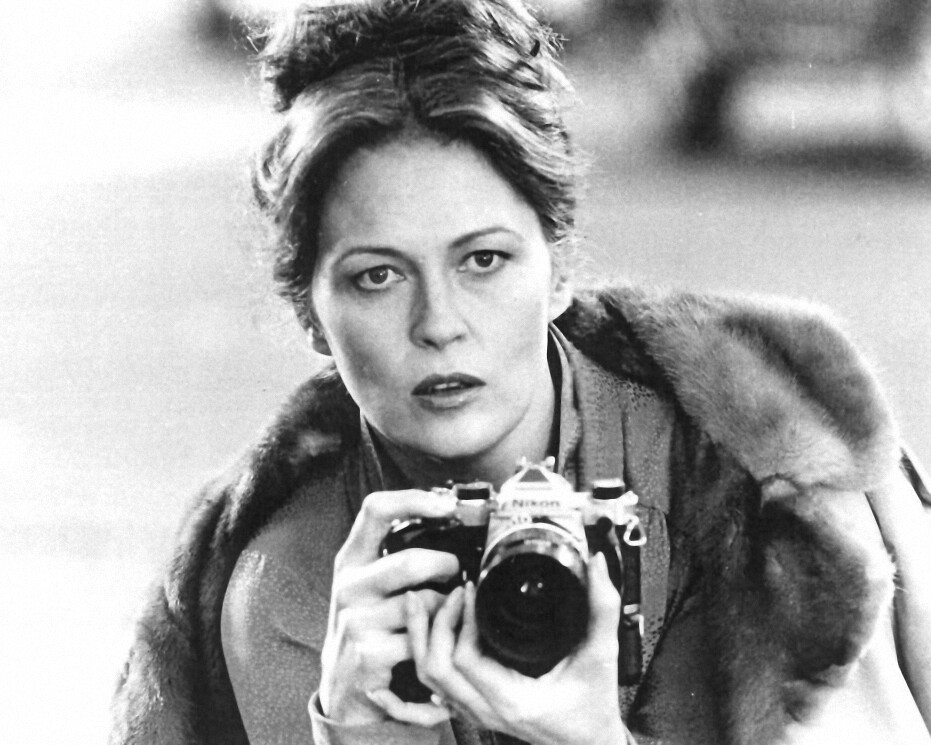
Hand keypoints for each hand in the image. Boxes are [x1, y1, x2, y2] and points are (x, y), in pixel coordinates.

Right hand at [317, 489, 459, 726]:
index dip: (414, 499)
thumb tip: (450, 519)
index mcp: (351, 560)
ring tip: (451, 612)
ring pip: (423, 603)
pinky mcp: (369, 655)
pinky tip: (442, 644)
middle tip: (458, 575)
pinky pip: (423, 640)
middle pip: (410, 562)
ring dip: (448, 608)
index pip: (376, 509)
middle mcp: (348, 586)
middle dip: (446, 567)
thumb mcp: (370, 585)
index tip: (448, 504)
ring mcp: (356, 621)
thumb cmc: (369, 626)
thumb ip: (397, 555)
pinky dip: (440, 641)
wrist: (343, 689)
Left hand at [375, 551, 627, 744]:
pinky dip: (428, 656)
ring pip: (430, 679)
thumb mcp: (603, 655)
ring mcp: (479, 713)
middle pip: (436, 669)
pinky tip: (430, 632)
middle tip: (450, 592)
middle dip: (433, 624)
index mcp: (515, 700)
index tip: (471, 590)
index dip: (461, 621)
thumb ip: (602, 608)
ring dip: (423, 638)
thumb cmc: (595, 706)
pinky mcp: (476, 709)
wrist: (592, 741)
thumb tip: (597, 565)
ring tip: (426, 603)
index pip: (466, 660)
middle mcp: (490, 710)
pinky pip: (438, 685)